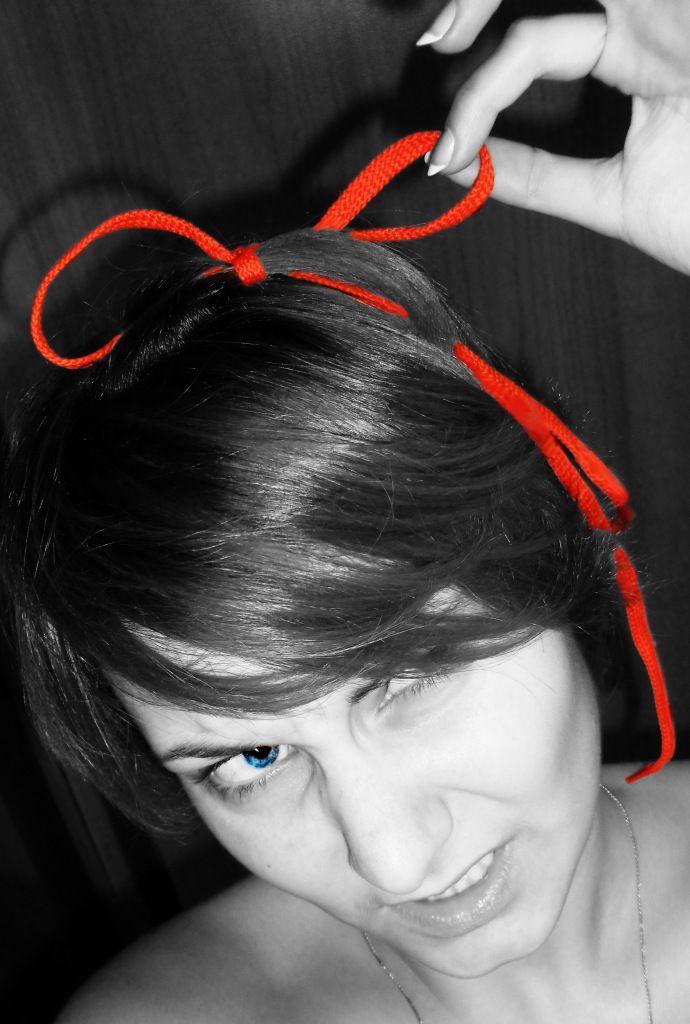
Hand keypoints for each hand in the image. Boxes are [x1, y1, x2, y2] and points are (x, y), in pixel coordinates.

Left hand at [418, 0, 689, 273]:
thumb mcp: (612, 195)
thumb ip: (541, 176)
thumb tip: (461, 165)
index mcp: (644, 51)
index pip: (544, 37)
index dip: (484, 82)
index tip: (445, 147)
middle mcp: (661, 15)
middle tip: (439, 40)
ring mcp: (677, 12)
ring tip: (449, 34)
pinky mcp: (683, 25)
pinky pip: (600, 12)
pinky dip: (528, 43)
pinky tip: (494, 54)